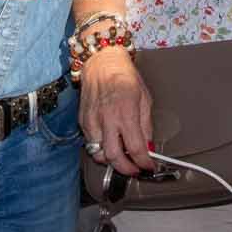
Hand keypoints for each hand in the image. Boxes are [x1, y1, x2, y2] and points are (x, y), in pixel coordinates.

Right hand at [78, 48, 153, 176]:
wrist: (102, 62)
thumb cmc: (125, 77)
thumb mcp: (145, 99)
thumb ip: (146, 126)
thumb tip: (148, 147)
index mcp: (126, 112)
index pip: (135, 148)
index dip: (143, 163)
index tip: (148, 166)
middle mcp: (107, 119)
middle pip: (114, 157)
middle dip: (126, 169)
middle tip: (135, 169)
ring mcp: (92, 121)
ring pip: (99, 154)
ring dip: (111, 161)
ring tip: (122, 157)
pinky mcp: (83, 121)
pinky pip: (91, 143)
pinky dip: (101, 149)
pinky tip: (110, 143)